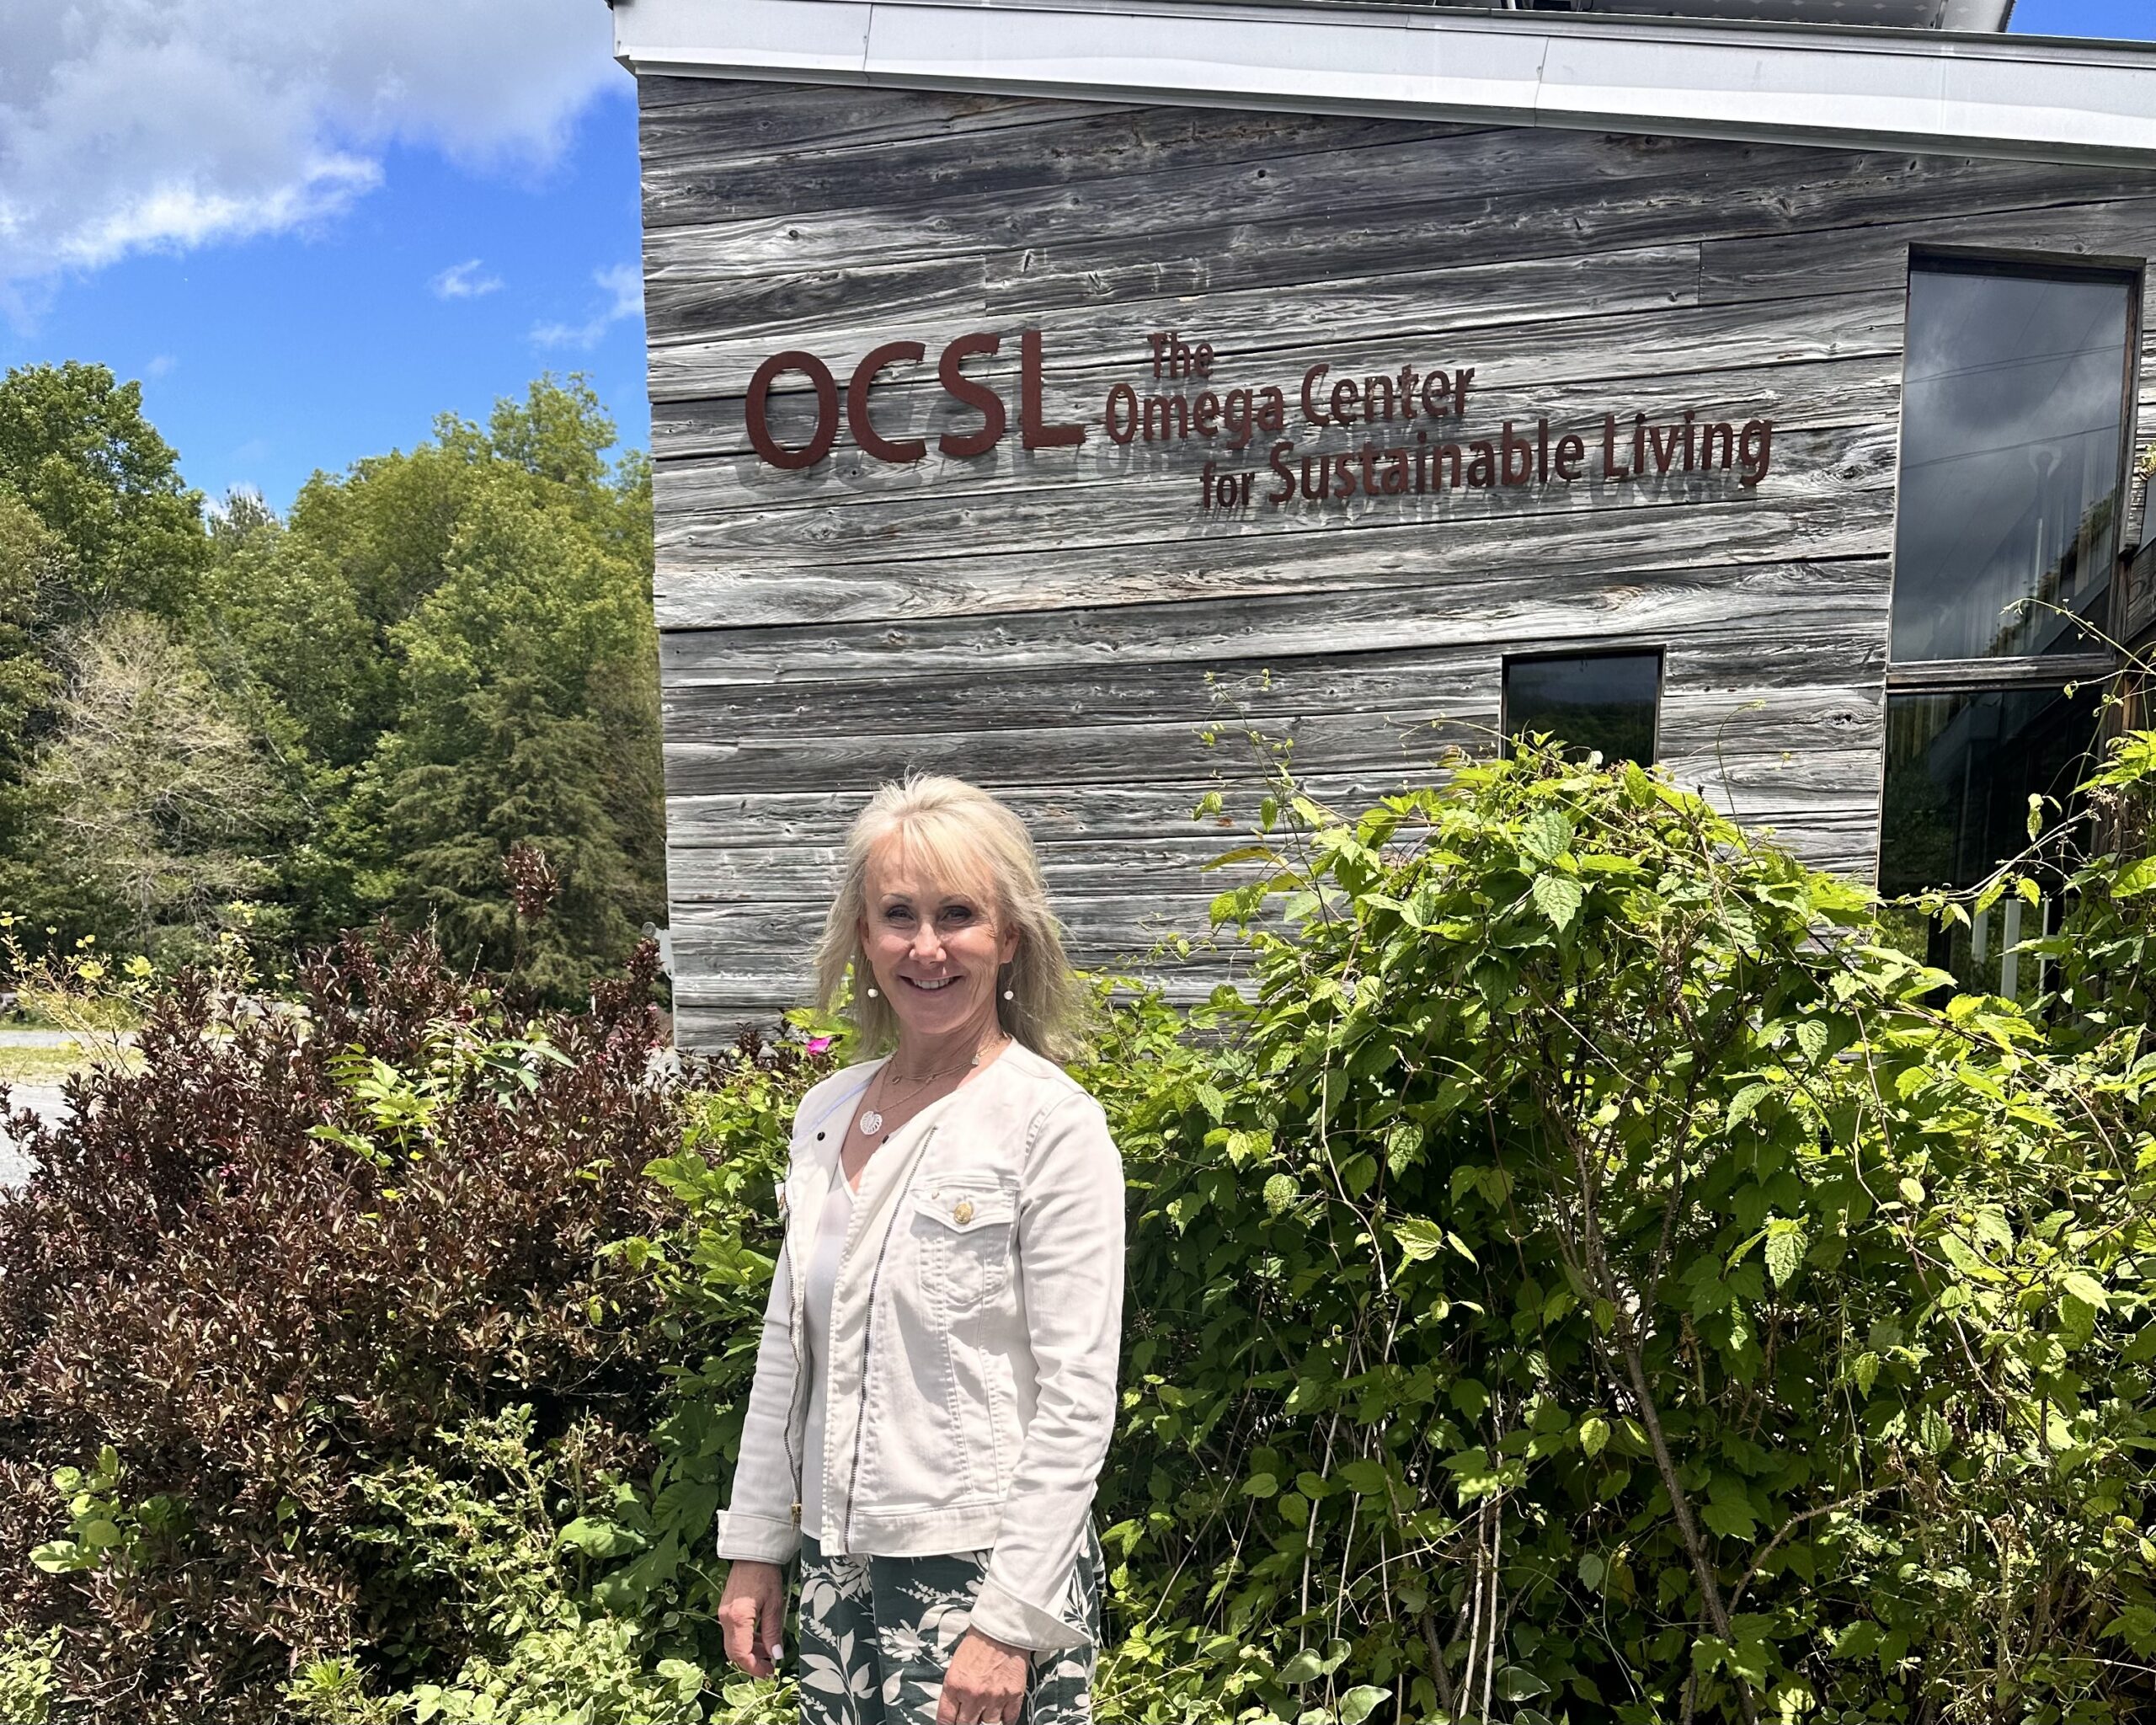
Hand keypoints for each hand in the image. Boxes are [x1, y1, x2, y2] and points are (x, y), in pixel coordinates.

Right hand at [716, 1559, 786, 1677]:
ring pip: (733, 1643)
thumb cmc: (765, 1574)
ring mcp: (724, 1614)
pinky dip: (745, 1640)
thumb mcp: (775, 1605)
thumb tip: (776, 1655)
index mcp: (738, 1618)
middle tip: (769, 1667)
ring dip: (749, 1652)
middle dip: (751, 1663)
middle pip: (733, 1652)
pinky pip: (733, 1633)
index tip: (769, 1673)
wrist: (752, 1553)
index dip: (754, 1668)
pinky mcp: (726, 1609)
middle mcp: (726, 1618)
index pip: (741, 1654)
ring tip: (769, 1652)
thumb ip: (773, 1632)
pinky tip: (760, 1638)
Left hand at [936, 1626, 1029, 1724]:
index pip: (945, 1719)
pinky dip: (1005, 1720)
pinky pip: (1009, 1720)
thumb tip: (954, 1712)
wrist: (1002, 1628)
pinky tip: (1001, 1715)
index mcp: (955, 1685)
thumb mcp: (955, 1666)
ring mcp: (995, 1697)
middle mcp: (973, 1695)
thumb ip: (953, 1691)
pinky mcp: (1014, 1695)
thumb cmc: (977, 1644)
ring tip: (985, 1715)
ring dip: (986, 1722)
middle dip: (966, 1724)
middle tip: (969, 1719)